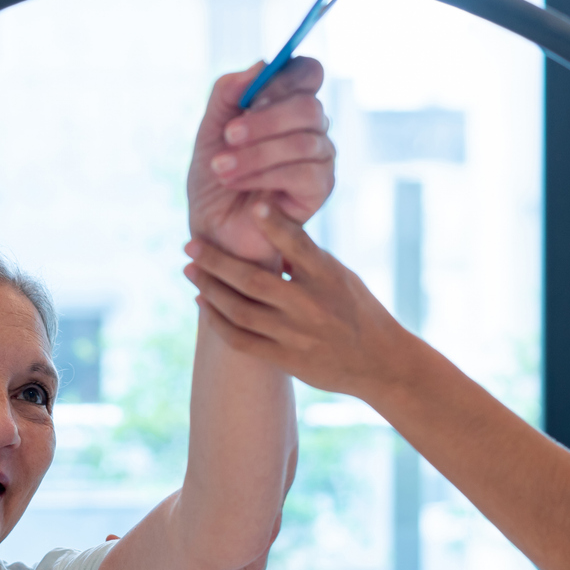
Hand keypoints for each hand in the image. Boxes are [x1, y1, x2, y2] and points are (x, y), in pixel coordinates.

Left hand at [182, 202, 412, 399]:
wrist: (379, 363)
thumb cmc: (358, 310)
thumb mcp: (341, 276)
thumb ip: (306, 258)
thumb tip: (267, 229)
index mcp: (328, 277)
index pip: (297, 245)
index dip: (273, 225)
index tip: (250, 205)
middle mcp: (310, 305)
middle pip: (251, 280)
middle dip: (215, 260)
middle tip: (190, 245)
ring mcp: (295, 335)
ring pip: (238, 310)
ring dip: (208, 288)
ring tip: (190, 270)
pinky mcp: (285, 359)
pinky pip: (240, 340)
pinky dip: (216, 321)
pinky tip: (202, 302)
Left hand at [187, 58, 333, 266]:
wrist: (213, 231)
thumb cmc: (214, 179)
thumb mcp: (210, 130)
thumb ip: (228, 93)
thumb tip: (262, 64)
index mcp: (288, 105)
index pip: (308, 72)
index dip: (285, 78)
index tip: (250, 97)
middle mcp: (311, 128)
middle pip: (309, 106)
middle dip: (264, 121)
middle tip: (229, 137)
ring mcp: (320, 158)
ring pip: (305, 141)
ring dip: (256, 154)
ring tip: (221, 169)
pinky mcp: (321, 189)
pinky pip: (305, 172)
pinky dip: (265, 175)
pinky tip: (238, 184)